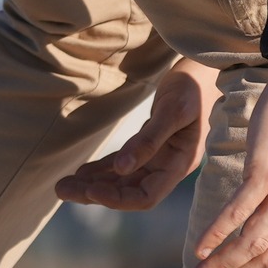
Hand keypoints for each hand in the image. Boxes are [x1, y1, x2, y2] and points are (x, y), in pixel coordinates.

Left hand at [56, 60, 219, 210]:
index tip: (90, 191)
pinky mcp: (151, 145)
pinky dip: (102, 171)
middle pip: (129, 192)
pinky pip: (123, 165)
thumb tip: (121, 169)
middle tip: (61, 189)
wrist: (205, 68)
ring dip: (94, 184)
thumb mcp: (172, 111)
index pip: (145, 196)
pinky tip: (81, 173)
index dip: (117, 199)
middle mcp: (168, 167)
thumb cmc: (193, 87)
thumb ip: (148, 140)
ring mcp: (159, 158)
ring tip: (63, 185)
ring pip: (122, 180)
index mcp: (179, 165)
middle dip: (95, 193)